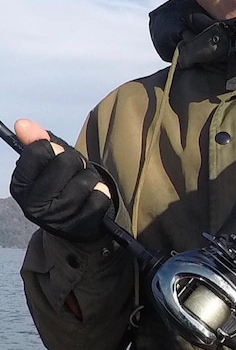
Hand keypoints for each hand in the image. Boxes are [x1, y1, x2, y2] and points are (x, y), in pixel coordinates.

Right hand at [10, 119, 114, 242]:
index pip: (40, 150)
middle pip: (66, 161)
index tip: (56, 158)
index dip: (54, 149)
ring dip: (90, 178)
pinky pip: (101, 196)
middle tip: (74, 173)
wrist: (73, 226)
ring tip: (83, 187)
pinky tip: (92, 200)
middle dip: (76, 163)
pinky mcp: (81, 225)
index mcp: (20, 186)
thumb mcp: (47, 164)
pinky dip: (101, 193)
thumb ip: (37, 141)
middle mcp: (34, 205)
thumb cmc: (60, 186)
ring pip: (86, 179)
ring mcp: (58, 218)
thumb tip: (22, 124)